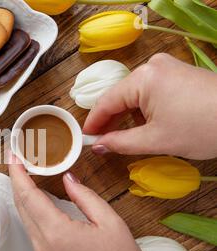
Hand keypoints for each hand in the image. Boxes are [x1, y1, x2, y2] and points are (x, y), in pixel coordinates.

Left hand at [8, 153, 144, 250]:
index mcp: (56, 232)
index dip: (18, 173)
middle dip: (16, 180)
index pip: (28, 196)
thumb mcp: (109, 221)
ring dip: (22, 196)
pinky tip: (38, 200)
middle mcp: (42, 243)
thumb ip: (84, 196)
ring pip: (25, 218)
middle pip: (21, 205)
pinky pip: (32, 230)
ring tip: (27, 176)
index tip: (13, 156)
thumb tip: (68, 179)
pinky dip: (31, 211)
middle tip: (18, 161)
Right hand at [83, 53, 216, 159]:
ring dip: (128, 116)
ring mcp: (167, 67)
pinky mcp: (179, 73)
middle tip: (102, 142)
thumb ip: (121, 143)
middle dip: (111, 120)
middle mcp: (152, 66)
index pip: (106, 101)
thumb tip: (98, 146)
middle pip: (120, 96)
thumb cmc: (202, 128)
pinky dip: (144, 109)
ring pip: (135, 94)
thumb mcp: (156, 140)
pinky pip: (151, 91)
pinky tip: (146, 126)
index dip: (94, 123)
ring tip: (124, 138)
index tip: (85, 139)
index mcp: (143, 78)